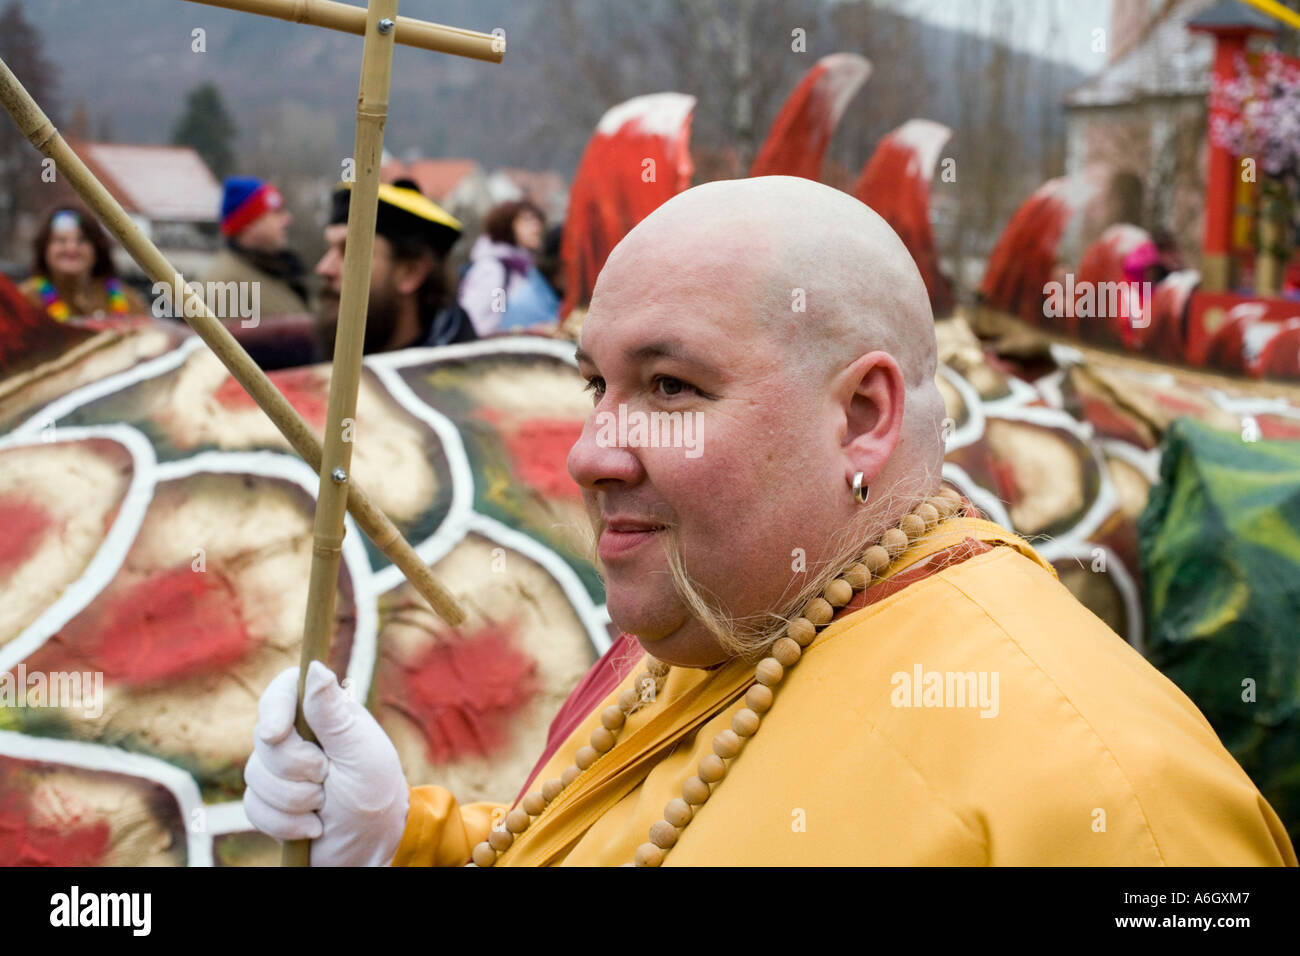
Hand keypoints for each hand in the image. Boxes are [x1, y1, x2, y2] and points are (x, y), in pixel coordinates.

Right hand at [243, 662, 409, 865]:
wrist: (370, 846)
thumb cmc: (375, 793)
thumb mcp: (360, 752)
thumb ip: (332, 714)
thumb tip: (314, 668)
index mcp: (324, 714)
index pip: (283, 691)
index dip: (273, 709)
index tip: (275, 733)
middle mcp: (298, 736)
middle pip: (265, 740)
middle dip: (296, 769)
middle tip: (329, 778)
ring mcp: (279, 769)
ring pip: (255, 776)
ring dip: (294, 800)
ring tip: (325, 805)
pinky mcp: (269, 801)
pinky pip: (253, 808)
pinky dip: (284, 823)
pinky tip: (312, 826)